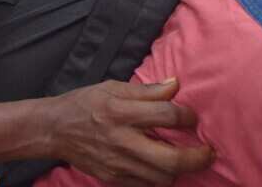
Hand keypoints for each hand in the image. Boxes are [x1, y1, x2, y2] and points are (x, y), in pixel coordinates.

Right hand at [46, 79, 212, 185]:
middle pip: (172, 158)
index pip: (166, 115)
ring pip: (163, 177)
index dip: (187, 116)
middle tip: (208, 152)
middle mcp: (121, 140)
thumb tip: (175, 85)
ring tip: (184, 158)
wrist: (54, 130)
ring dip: (180, 169)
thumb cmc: (84, 104)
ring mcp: (118, 164)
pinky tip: (162, 167)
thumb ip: (146, 90)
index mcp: (120, 112)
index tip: (192, 117)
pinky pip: (147, 185)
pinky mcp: (114, 178)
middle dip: (197, 157)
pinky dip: (160, 178)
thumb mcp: (112, 88)